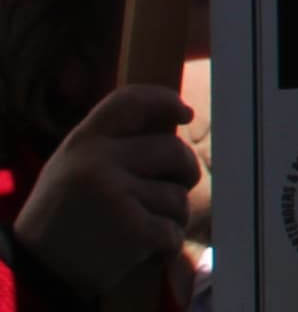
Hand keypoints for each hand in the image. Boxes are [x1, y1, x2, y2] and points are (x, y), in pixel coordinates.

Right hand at [17, 85, 198, 302]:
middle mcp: (98, 162)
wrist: (33, 274)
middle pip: (173, 150)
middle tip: (183, 183)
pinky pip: (173, 229)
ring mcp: (116, 195)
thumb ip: (110, 147)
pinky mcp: (133, 229)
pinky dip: (168, 244)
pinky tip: (150, 252)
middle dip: (186, 169)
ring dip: (172, 215)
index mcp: (80, 144)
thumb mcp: (69, 170)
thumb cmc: (59, 219)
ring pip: (177, 195)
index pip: (129, 102)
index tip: (185, 113)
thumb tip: (170, 126)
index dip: (163, 101)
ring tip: (146, 229)